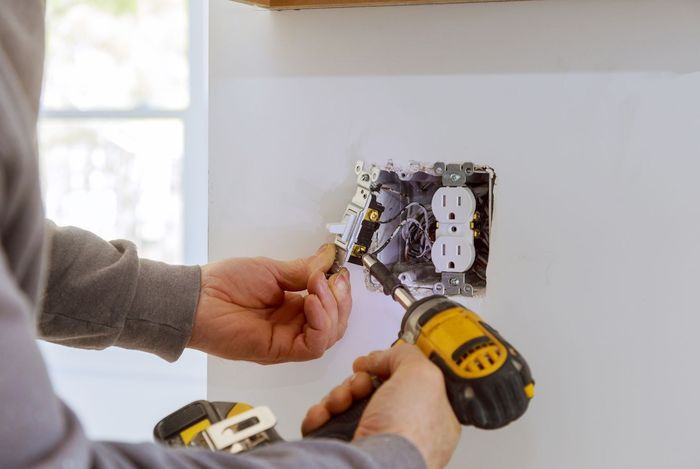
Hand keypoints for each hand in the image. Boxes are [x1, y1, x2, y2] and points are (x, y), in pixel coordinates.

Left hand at [188, 244, 351, 363]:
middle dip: (341, 300)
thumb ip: (303, 269)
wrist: (197, 299)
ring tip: (318, 287)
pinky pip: (313, 346)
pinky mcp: (279, 350)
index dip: (339, 291)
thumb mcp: (271, 270)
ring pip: (329, 336)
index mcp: (292, 305)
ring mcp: (287, 339)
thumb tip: (328, 258)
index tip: (338, 271)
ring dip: (332, 310)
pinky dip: (320, 325)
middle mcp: (293, 324)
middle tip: (332, 279)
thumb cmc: (223, 285)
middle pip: (335, 323)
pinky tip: (312, 304)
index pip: (330, 305)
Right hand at [301, 343, 460, 468]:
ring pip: (347, 404)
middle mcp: (402, 430)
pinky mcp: (346, 448)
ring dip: (337, 395)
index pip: (407, 382)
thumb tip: (382, 356)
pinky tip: (324, 413)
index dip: (389, 368)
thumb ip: (406, 355)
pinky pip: (326, 422)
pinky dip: (321, 414)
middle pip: (372, 390)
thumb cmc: (408, 433)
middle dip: (357, 381)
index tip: (377, 362)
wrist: (374, 468)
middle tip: (360, 384)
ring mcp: (373, 441)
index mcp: (431, 416)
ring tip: (340, 402)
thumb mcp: (422, 375)